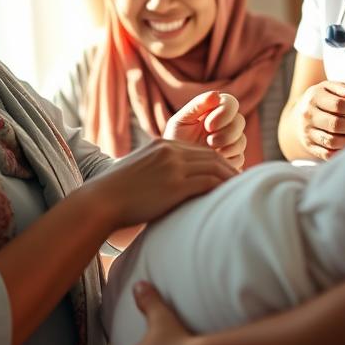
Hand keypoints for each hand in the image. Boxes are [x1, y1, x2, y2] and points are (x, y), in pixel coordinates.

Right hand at [90, 139, 235, 229]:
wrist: (100, 201)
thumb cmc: (116, 194)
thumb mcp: (139, 172)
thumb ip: (157, 171)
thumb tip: (170, 187)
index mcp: (161, 144)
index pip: (199, 150)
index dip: (217, 163)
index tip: (227, 176)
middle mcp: (170, 150)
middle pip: (211, 156)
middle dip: (229, 170)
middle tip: (244, 184)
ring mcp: (173, 165)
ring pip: (214, 167)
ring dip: (231, 180)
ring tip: (243, 192)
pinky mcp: (175, 183)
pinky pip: (209, 182)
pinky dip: (223, 189)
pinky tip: (230, 199)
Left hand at [164, 90, 246, 169]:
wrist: (173, 165)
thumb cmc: (175, 139)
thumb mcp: (181, 120)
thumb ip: (197, 105)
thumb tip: (216, 94)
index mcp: (214, 111)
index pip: (231, 103)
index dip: (226, 112)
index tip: (208, 125)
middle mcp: (225, 125)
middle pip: (240, 121)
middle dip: (227, 132)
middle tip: (209, 140)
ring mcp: (230, 143)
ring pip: (241, 140)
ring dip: (227, 146)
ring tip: (209, 150)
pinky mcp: (232, 160)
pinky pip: (239, 158)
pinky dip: (227, 159)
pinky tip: (214, 161)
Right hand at [293, 81, 344, 159]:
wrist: (298, 115)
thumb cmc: (320, 99)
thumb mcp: (327, 87)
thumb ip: (341, 88)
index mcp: (314, 98)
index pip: (338, 105)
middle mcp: (308, 116)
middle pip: (335, 124)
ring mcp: (308, 132)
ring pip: (331, 141)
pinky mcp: (310, 146)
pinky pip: (326, 154)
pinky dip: (341, 153)